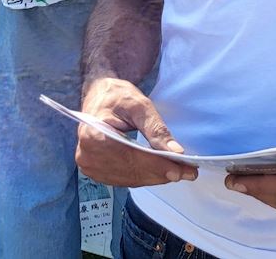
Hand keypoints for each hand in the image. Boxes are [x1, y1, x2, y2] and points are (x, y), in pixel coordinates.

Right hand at [74, 78, 195, 187]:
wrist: (100, 97)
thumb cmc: (117, 96)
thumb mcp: (139, 104)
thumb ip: (156, 129)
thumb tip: (176, 152)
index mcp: (94, 134)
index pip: (131, 156)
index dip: (158, 165)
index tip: (182, 170)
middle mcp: (87, 154)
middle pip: (131, 170)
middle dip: (161, 173)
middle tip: (188, 172)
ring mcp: (90, 165)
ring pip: (130, 178)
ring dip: (155, 178)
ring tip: (179, 172)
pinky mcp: (96, 171)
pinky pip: (124, 179)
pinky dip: (144, 177)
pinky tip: (160, 172)